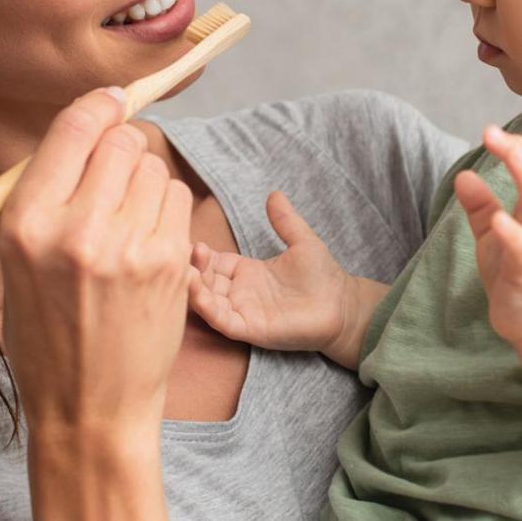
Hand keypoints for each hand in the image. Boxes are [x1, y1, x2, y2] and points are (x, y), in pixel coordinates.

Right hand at [0, 87, 194, 439]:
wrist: (90, 407)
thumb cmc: (48, 334)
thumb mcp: (17, 264)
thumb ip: (44, 196)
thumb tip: (83, 131)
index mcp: (26, 225)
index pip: (71, 130)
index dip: (97, 106)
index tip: (110, 102)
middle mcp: (76, 231)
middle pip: (120, 142)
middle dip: (121, 148)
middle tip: (115, 175)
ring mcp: (129, 248)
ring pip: (154, 168)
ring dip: (145, 182)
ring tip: (127, 222)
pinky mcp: (170, 264)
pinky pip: (177, 199)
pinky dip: (166, 209)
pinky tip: (149, 241)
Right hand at [187, 192, 359, 355]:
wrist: (343, 307)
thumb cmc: (323, 277)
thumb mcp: (302, 242)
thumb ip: (285, 220)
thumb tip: (274, 193)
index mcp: (247, 272)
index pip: (213, 262)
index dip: (200, 254)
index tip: (190, 241)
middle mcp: (239, 293)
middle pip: (204, 280)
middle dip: (190, 269)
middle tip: (178, 254)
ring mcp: (242, 311)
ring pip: (206, 301)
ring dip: (192, 287)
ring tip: (183, 271)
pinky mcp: (249, 329)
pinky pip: (221, 320)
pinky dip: (206, 308)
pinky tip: (196, 292)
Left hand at [455, 124, 521, 344]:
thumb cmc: (518, 275)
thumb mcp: (494, 235)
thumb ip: (481, 206)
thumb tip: (463, 175)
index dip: (520, 147)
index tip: (492, 132)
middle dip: (521, 153)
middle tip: (492, 132)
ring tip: (508, 153)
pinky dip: (514, 233)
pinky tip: (498, 220)